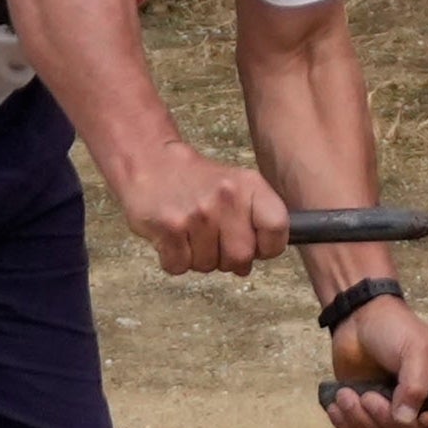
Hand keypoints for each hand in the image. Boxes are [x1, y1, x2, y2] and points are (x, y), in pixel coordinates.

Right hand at [112, 142, 291, 275]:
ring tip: (190, 234)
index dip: (268, 247)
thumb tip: (249, 265)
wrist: (150, 161)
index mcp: (249, 186)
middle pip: (241, 257)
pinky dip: (175, 260)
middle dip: (227, 259)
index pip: (277, 228)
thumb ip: (253, 221)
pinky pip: (179, 266)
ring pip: (208, 265)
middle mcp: (226, 198)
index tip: (256, 247)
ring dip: (198, 258)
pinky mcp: (168, 227)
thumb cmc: (196, 180)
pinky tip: (174, 238)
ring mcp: (197, 214)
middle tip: (213, 242)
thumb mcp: (236, 186)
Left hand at [322, 295, 427, 427]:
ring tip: (347, 394)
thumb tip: (407, 420)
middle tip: (369, 396)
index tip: (424, 415)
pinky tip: (337, 405)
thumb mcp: (414, 350)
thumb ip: (415, 386)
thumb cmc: (395, 327)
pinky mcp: (370, 412)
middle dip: (388, 419)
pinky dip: (346, 424)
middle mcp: (426, 401)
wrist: (357, 319)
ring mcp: (397, 408)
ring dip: (361, 419)